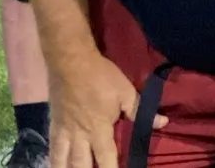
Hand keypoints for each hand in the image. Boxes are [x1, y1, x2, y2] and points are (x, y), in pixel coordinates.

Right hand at [48, 53, 164, 167]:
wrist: (70, 58)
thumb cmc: (99, 75)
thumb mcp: (125, 91)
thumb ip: (140, 110)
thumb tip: (163, 123)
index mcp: (99, 130)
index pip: (107, 159)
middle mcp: (80, 135)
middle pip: (80, 164)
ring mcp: (64, 129)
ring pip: (60, 158)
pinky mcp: (54, 120)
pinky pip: (52, 143)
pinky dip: (53, 156)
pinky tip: (54, 161)